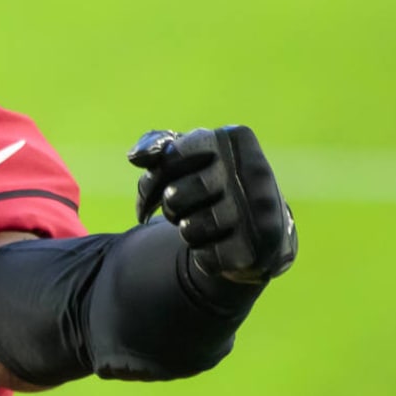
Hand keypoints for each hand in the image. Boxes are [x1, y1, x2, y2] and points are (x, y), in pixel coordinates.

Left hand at [128, 126, 297, 284]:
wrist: (260, 228)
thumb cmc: (214, 183)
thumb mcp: (190, 155)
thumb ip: (158, 145)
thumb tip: (135, 156)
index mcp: (234, 139)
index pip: (170, 156)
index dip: (152, 180)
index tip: (150, 191)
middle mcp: (253, 170)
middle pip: (175, 195)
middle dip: (169, 206)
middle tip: (179, 209)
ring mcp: (259, 211)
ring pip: (189, 229)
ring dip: (187, 231)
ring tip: (203, 224)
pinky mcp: (257, 247)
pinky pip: (207, 257)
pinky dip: (204, 254)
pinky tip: (220, 244)